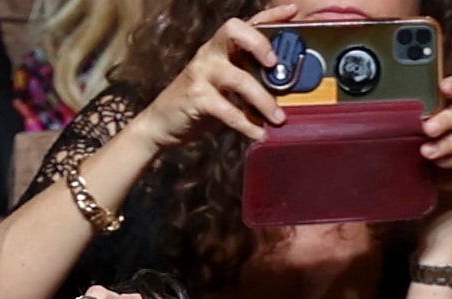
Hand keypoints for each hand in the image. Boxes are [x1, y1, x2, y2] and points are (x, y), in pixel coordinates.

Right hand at [128, 5, 296, 151]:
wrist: (159, 124)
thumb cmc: (196, 104)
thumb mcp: (221, 84)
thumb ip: (246, 77)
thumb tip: (284, 85)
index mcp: (219, 48)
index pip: (246, 24)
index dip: (270, 16)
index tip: (292, 12)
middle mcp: (209, 54)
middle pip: (235, 32)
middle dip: (260, 43)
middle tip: (276, 64)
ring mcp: (201, 74)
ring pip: (240, 79)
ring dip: (264, 100)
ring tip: (279, 118)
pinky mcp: (196, 98)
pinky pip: (228, 110)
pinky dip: (246, 124)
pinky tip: (258, 133)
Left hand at [419, 75, 451, 207]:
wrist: (445, 174)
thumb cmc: (433, 143)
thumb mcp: (425, 129)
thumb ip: (423, 119)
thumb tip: (404, 118)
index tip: (443, 87)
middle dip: (448, 119)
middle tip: (428, 129)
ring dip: (449, 143)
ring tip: (427, 152)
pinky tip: (442, 162)